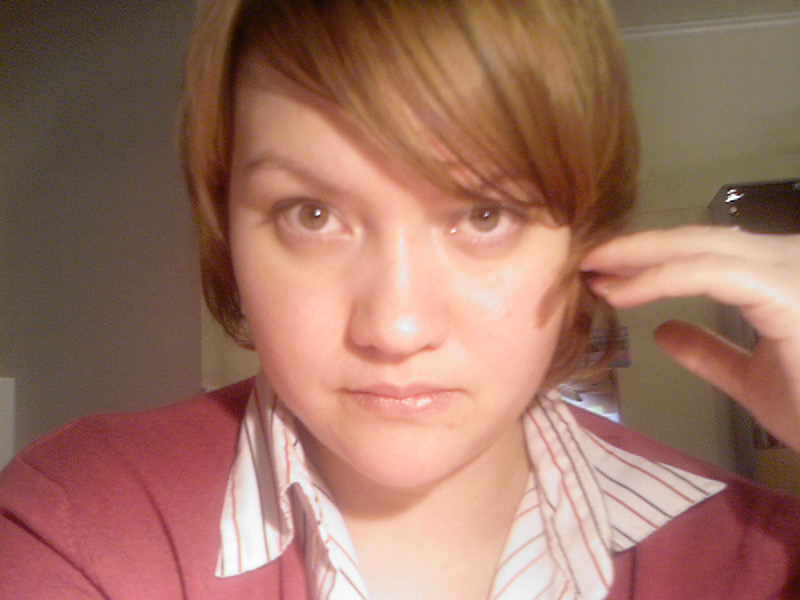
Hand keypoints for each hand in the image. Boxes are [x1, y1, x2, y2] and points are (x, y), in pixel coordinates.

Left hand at [581, 225, 799, 452]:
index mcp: (777, 277)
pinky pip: (710, 272)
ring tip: (591, 268)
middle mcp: (786, 260)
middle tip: (584, 257)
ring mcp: (789, 269)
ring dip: (639, 256)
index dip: (650, 258)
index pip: (704, 252)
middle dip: (636, 247)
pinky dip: (660, 279)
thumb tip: (663, 332)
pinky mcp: (785, 289)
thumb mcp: (751, 379)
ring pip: (700, 246)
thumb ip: (709, 352)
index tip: (601, 272)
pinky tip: (621, 293)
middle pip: (696, 239)